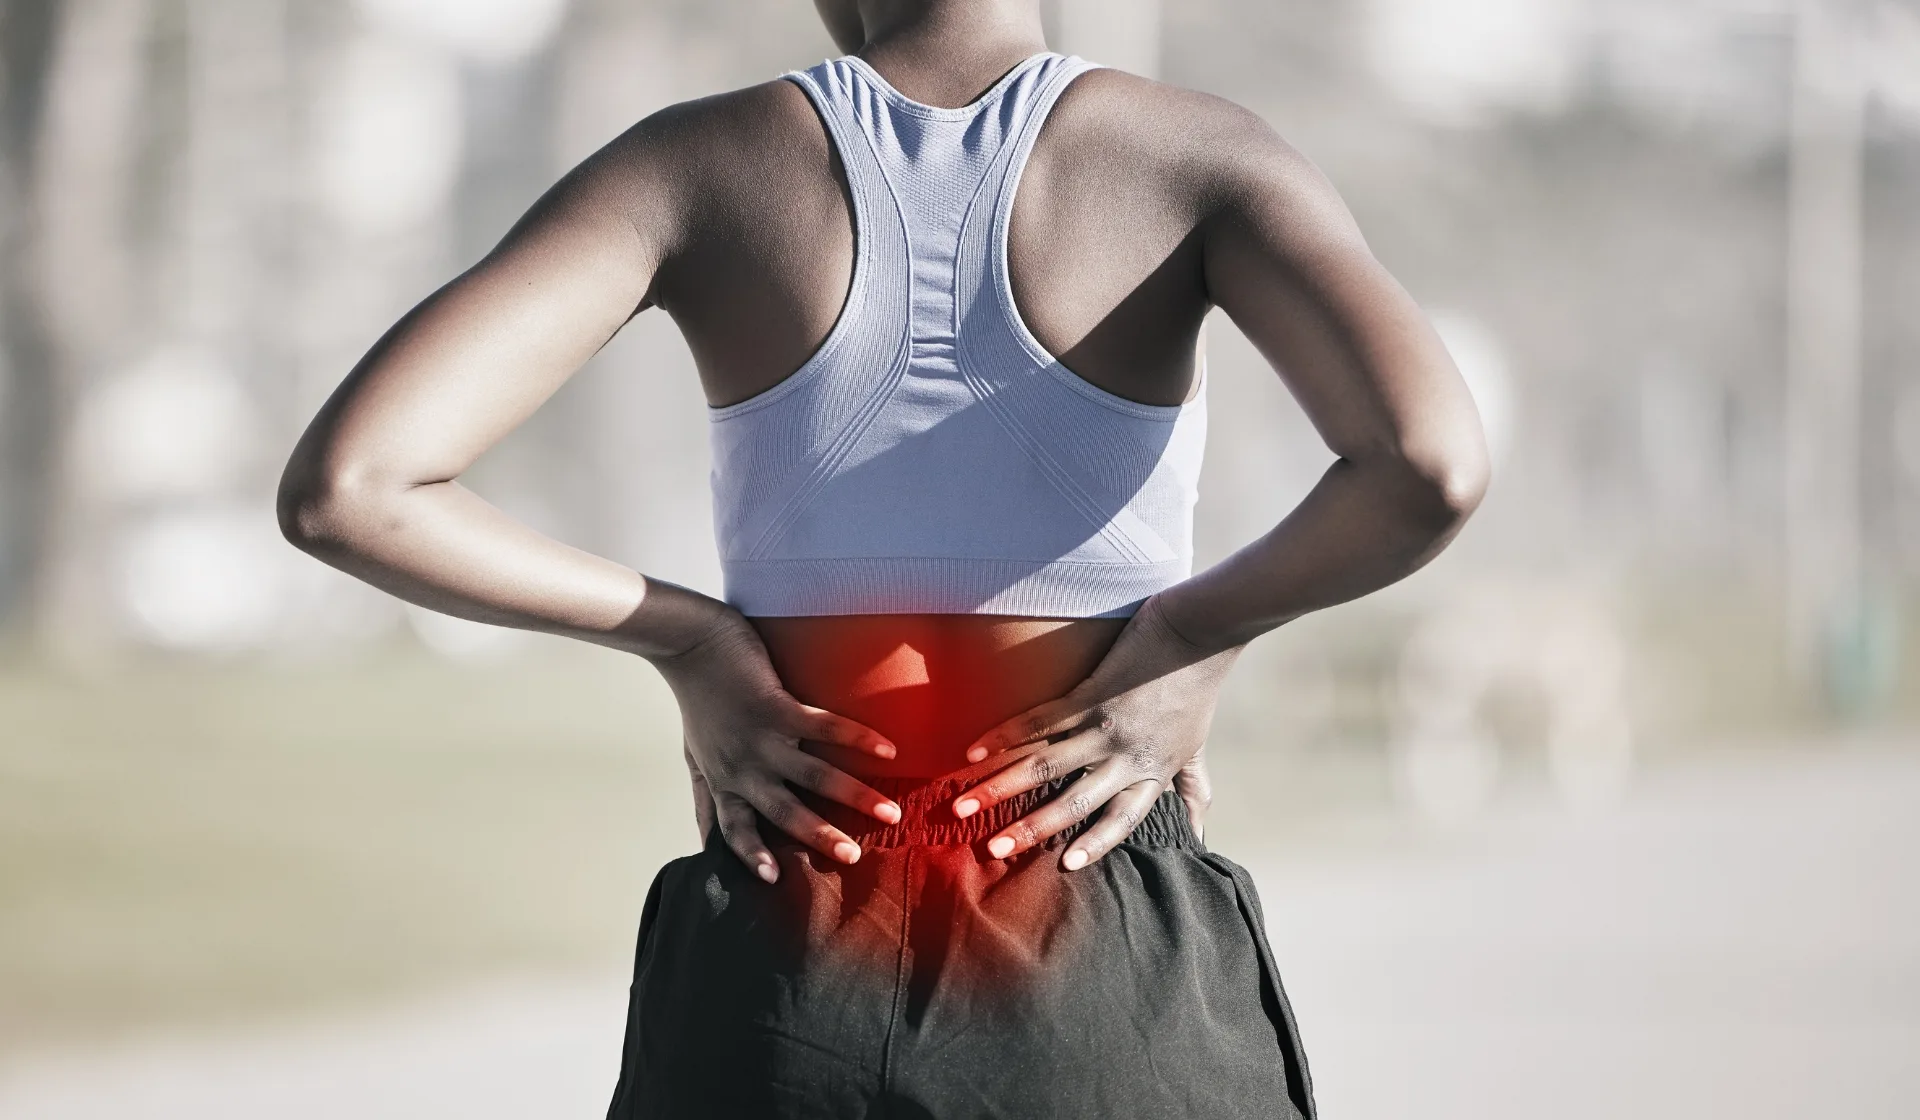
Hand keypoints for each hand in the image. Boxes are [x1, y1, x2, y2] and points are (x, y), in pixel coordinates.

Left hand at [653, 610, 902, 882]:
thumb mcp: (695, 756)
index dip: (752, 855)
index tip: (775, 881)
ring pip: (814, 775)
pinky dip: (858, 738)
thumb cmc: (697, 700)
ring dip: (855, 795)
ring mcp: (762, 737)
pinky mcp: (779, 704)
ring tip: (891, 812)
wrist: (692, 644)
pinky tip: (888, 750)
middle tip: (855, 857)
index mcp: (725, 781)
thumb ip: (705, 798)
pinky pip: (825, 727)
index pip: (736, 829)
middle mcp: (744, 767)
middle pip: (785, 812)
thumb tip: (702, 842)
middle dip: (822, 836)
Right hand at [953, 595, 1240, 869]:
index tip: (1064, 865)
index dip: (1094, 843)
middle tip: (992, 849)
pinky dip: (1004, 735)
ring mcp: (1104, 725)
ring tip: (963, 804)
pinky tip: (974, 751)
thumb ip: (1193, 792)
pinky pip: (1038, 720)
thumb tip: (1200, 838)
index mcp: (1150, 774)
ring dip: (999, 786)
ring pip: (1045, 764)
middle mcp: (1125, 757)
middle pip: (1073, 801)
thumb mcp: (1196, 751)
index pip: (1120, 820)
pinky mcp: (1089, 693)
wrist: (1197, 633)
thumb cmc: (1196, 691)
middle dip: (1028, 827)